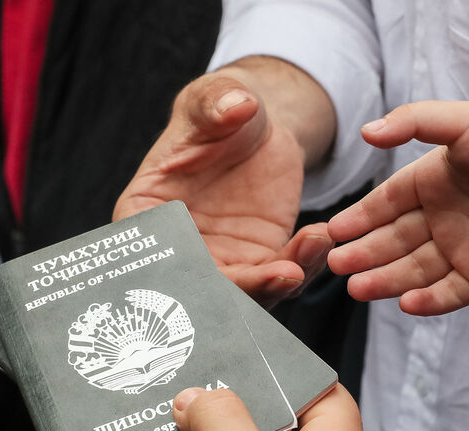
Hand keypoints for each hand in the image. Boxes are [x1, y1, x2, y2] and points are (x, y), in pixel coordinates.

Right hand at [113, 65, 334, 307]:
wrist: (252, 127)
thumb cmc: (216, 112)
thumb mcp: (211, 99)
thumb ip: (216, 102)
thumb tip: (236, 105)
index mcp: (147, 215)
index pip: (152, 254)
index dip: (176, 269)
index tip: (207, 271)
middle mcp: (181, 249)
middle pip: (204, 286)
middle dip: (242, 289)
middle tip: (280, 275)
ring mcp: (222, 260)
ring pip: (248, 291)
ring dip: (279, 282)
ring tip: (309, 251)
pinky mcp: (261, 260)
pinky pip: (282, 275)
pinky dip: (304, 265)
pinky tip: (321, 238)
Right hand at [327, 101, 468, 315]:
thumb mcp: (461, 122)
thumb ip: (412, 121)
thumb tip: (366, 132)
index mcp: (433, 181)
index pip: (387, 203)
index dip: (361, 217)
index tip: (334, 231)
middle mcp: (443, 216)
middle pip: (394, 240)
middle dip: (364, 253)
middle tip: (336, 264)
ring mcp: (463, 246)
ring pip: (415, 269)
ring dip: (385, 280)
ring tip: (356, 288)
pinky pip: (452, 292)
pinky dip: (430, 301)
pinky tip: (405, 303)